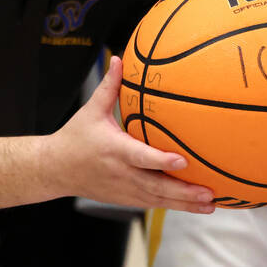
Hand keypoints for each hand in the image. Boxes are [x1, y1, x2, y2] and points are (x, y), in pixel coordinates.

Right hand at [43, 57, 214, 212]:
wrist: (56, 169)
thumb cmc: (75, 137)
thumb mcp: (91, 111)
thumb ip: (109, 86)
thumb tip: (119, 59)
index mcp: (114, 150)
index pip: (140, 157)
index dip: (161, 160)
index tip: (183, 160)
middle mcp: (121, 173)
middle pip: (155, 186)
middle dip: (183, 192)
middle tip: (209, 192)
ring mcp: (124, 190)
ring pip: (157, 200)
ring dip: (184, 204)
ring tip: (210, 205)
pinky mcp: (125, 199)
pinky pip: (153, 204)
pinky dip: (174, 206)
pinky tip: (196, 207)